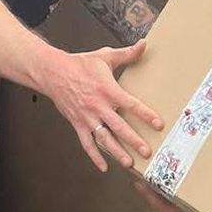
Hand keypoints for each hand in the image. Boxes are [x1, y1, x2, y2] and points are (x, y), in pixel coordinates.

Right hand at [47, 42, 162, 172]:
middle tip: (146, 151)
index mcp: (108, 90)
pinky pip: (86, 143)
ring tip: (129, 163)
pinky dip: (94, 156)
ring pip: (104, 139)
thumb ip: (126, 54)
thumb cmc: (80, 64)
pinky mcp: (77, 124)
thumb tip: (144, 44)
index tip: (158, 124)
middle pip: (119, 127)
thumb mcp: (104, 56)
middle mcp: (98, 107)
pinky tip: (103, 167)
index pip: (131, 105)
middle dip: (133, 140)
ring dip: (116, 152)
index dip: (145, 115)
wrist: (53, 72)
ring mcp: (87, 118)